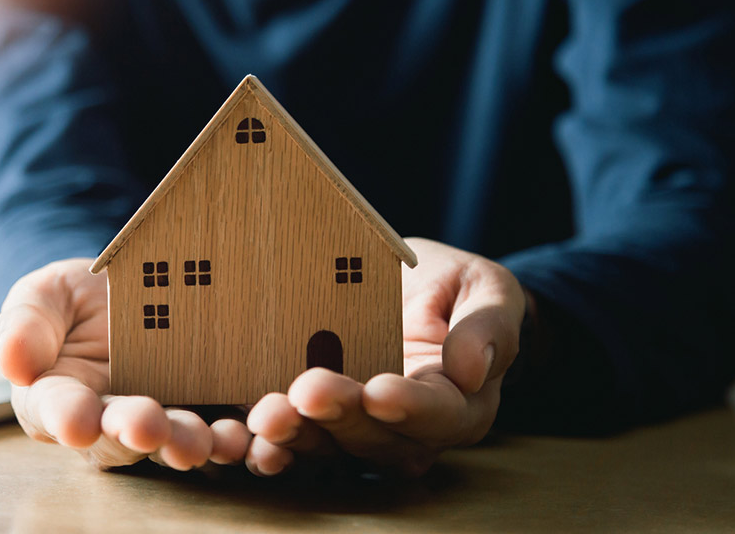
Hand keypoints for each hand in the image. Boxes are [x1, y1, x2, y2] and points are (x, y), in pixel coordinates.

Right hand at [0, 258, 252, 469]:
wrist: (133, 283)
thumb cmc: (74, 299)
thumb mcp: (42, 295)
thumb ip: (25, 325)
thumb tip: (12, 361)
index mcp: (56, 396)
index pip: (55, 412)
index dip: (66, 418)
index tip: (75, 422)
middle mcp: (107, 421)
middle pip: (119, 437)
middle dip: (136, 433)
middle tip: (148, 425)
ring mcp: (160, 418)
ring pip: (172, 442)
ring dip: (188, 443)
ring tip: (202, 437)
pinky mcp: (206, 409)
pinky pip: (221, 431)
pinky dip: (236, 437)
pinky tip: (246, 431)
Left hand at [245, 238, 525, 476]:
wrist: (414, 291)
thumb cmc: (456, 289)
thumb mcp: (486, 289)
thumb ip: (488, 326)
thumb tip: (472, 370)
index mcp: (459, 403)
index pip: (438, 414)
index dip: (410, 407)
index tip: (380, 391)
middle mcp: (408, 430)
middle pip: (377, 438)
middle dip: (341, 417)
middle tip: (308, 390)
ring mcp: (359, 429)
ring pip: (330, 446)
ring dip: (297, 435)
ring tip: (269, 415)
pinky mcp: (317, 420)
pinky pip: (295, 439)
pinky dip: (270, 441)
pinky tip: (246, 432)